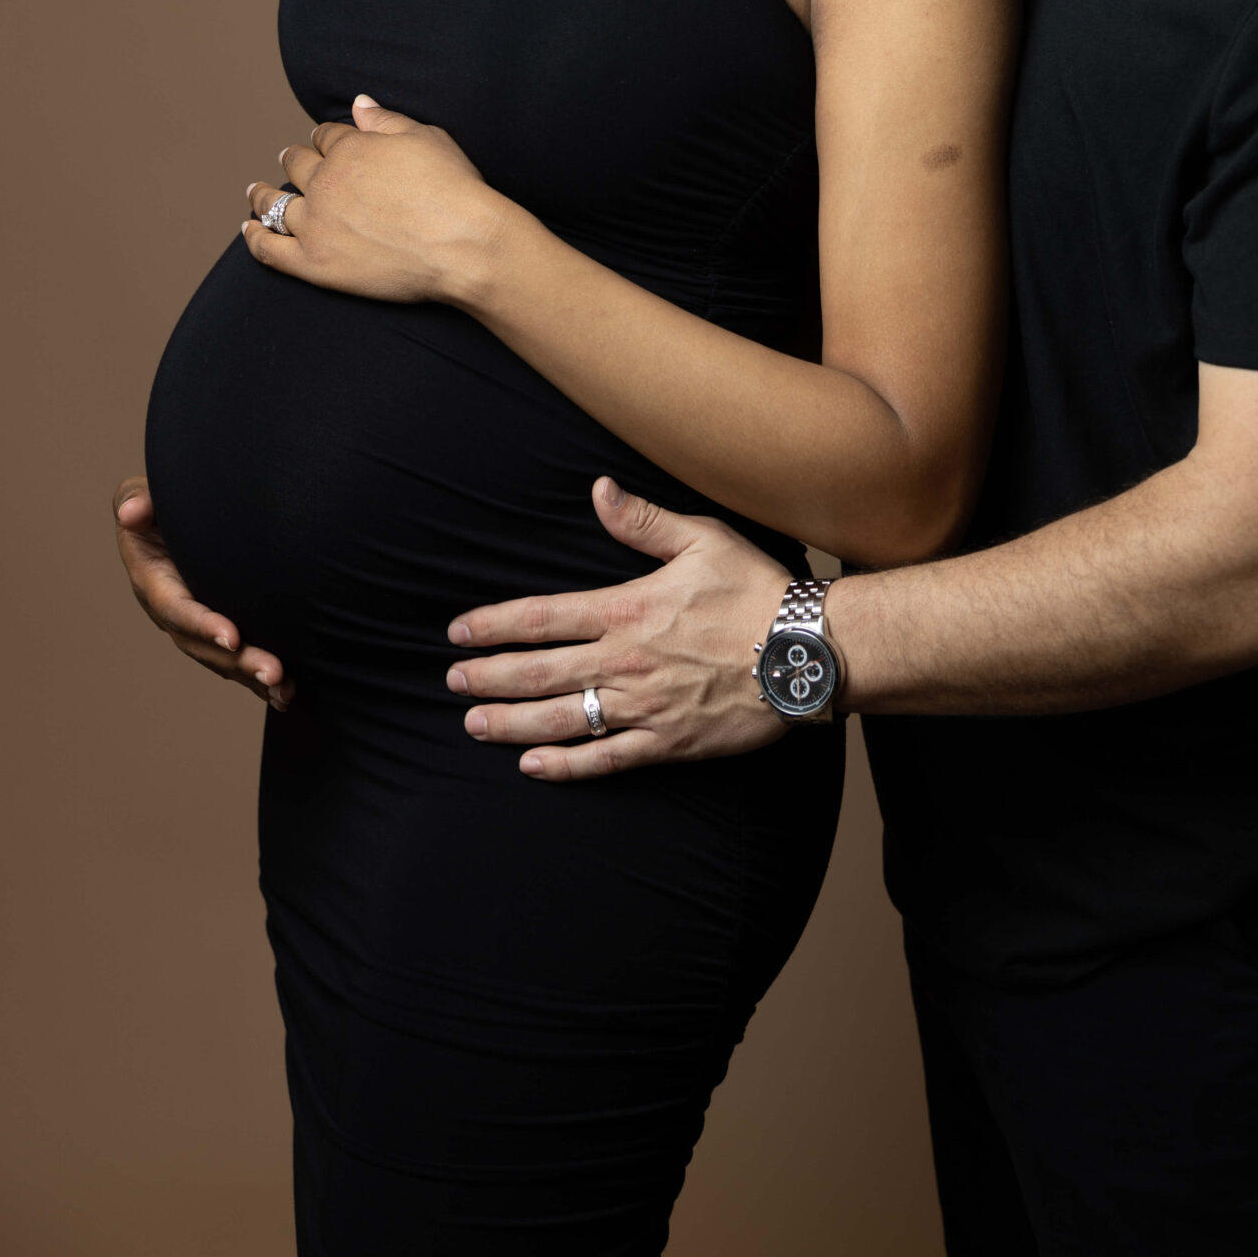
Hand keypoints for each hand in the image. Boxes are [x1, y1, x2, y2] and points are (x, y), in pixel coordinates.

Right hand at [113, 476, 292, 707]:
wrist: (187, 514)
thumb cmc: (165, 501)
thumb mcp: (144, 496)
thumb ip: (137, 500)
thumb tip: (131, 514)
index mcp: (154, 582)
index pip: (177, 608)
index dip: (202, 623)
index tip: (232, 636)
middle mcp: (175, 612)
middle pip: (204, 646)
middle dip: (238, 662)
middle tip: (274, 672)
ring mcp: (199, 626)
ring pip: (225, 660)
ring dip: (254, 678)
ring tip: (287, 690)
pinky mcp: (223, 630)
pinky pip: (240, 660)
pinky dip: (262, 680)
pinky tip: (290, 694)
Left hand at [242, 93, 512, 303]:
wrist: (461, 244)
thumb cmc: (454, 190)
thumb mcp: (426, 138)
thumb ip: (386, 120)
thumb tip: (359, 103)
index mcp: (350, 149)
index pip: (327, 136)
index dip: (325, 137)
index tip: (325, 141)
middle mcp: (326, 183)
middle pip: (298, 165)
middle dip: (294, 159)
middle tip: (289, 160)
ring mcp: (316, 225)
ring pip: (276, 203)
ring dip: (262, 195)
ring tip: (254, 192)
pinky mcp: (314, 263)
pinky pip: (270, 249)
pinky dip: (254, 238)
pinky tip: (248, 230)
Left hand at [446, 478, 792, 779]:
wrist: (804, 651)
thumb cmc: (755, 590)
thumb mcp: (701, 539)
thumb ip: (642, 521)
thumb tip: (598, 490)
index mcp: (626, 609)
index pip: (542, 617)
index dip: (494, 626)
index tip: (459, 634)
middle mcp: (624, 661)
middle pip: (538, 672)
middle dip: (489, 678)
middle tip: (453, 683)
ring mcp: (643, 706)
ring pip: (561, 719)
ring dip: (511, 723)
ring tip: (474, 724)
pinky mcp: (666, 742)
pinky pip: (605, 759)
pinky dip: (565, 766)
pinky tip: (533, 767)